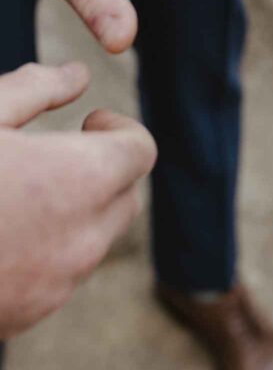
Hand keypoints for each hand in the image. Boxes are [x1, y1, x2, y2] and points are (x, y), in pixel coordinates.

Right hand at [0, 62, 156, 336]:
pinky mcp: (27, 314)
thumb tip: (76, 76)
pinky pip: (61, 275)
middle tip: (60, 153)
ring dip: (77, 210)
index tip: (87, 121)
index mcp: (79, 180)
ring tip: (21, 191)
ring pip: (96, 239)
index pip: (140, 150)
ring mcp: (56, 286)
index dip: (120, 128)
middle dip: (104, 169)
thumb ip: (35, 88)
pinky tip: (0, 231)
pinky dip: (49, 249)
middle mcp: (81, 239)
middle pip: (126, 196)